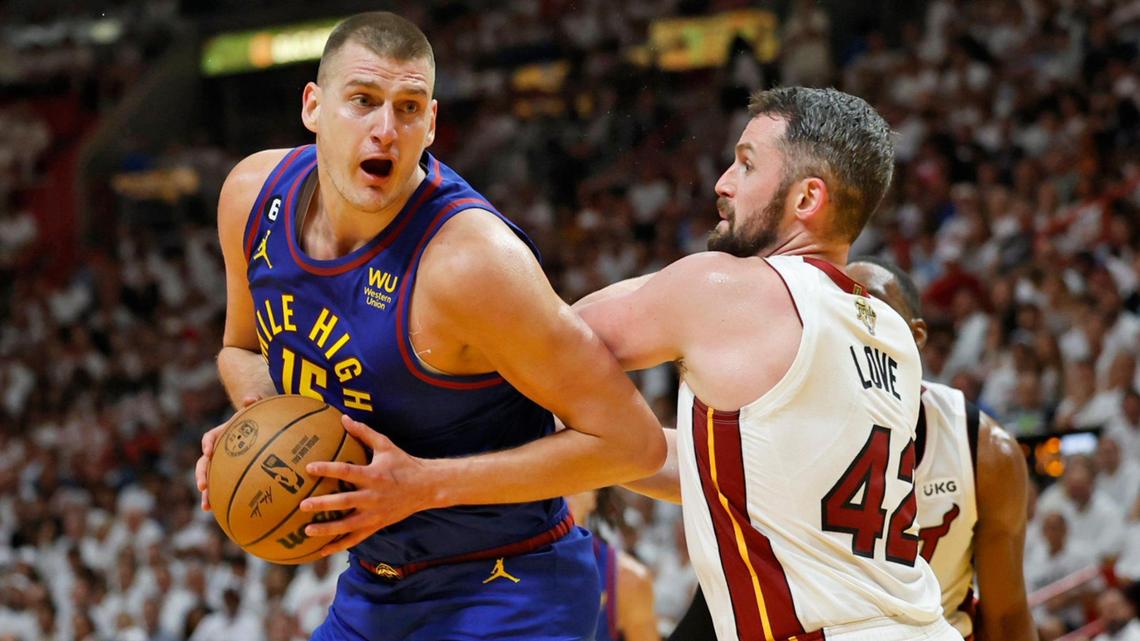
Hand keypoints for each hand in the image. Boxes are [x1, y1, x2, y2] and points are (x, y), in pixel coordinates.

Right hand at [196, 396, 259, 510]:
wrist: (256, 431)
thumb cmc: (256, 421)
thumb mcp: (255, 412)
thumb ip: (253, 404)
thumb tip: (250, 397)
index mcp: (221, 434)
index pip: (210, 437)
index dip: (208, 444)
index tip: (209, 452)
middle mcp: (217, 451)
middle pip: (204, 463)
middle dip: (201, 474)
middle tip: (202, 485)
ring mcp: (220, 465)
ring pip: (208, 479)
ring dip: (206, 492)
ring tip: (206, 505)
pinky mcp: (226, 475)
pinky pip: (220, 487)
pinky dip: (218, 498)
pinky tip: (218, 512)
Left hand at [299, 415, 436, 556]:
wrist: (426, 487)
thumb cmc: (403, 463)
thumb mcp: (386, 445)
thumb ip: (364, 433)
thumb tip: (344, 418)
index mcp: (373, 475)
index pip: (346, 471)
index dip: (327, 469)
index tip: (309, 468)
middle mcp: (373, 496)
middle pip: (344, 501)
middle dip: (323, 504)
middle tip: (303, 505)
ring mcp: (375, 514)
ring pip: (348, 525)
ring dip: (327, 529)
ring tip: (308, 530)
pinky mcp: (377, 525)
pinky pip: (356, 538)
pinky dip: (339, 545)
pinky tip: (322, 550)